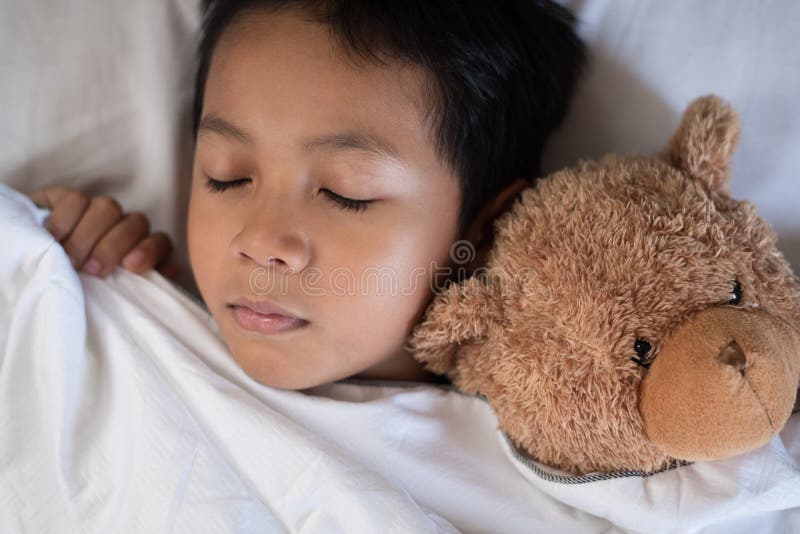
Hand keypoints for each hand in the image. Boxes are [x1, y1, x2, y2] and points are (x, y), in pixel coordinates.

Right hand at [29, 187, 179, 278]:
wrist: (37, 269)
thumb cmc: (85, 286)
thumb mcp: (111, 293)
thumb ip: (141, 285)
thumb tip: (170, 272)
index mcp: (142, 248)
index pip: (161, 242)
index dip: (150, 251)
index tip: (131, 266)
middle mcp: (124, 225)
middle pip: (135, 222)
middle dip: (113, 247)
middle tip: (92, 270)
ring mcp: (97, 210)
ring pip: (108, 208)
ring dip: (89, 236)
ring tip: (71, 260)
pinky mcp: (68, 200)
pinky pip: (75, 200)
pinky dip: (66, 220)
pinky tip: (55, 238)